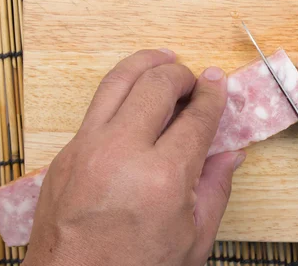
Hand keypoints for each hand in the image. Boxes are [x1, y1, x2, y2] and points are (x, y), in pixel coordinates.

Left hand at [22, 49, 245, 265]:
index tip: (218, 83)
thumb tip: (231, 154)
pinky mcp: (66, 153)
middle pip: (156, 85)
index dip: (213, 94)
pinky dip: (121, 92)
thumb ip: (216, 188)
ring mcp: (87, 149)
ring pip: (118, 81)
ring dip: (145, 63)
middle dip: (181, 73)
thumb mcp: (193, 239)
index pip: (196, 117)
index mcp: (162, 178)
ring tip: (163, 59)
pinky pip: (96, 106)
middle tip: (194, 79)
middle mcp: (121, 153)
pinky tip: (135, 100)